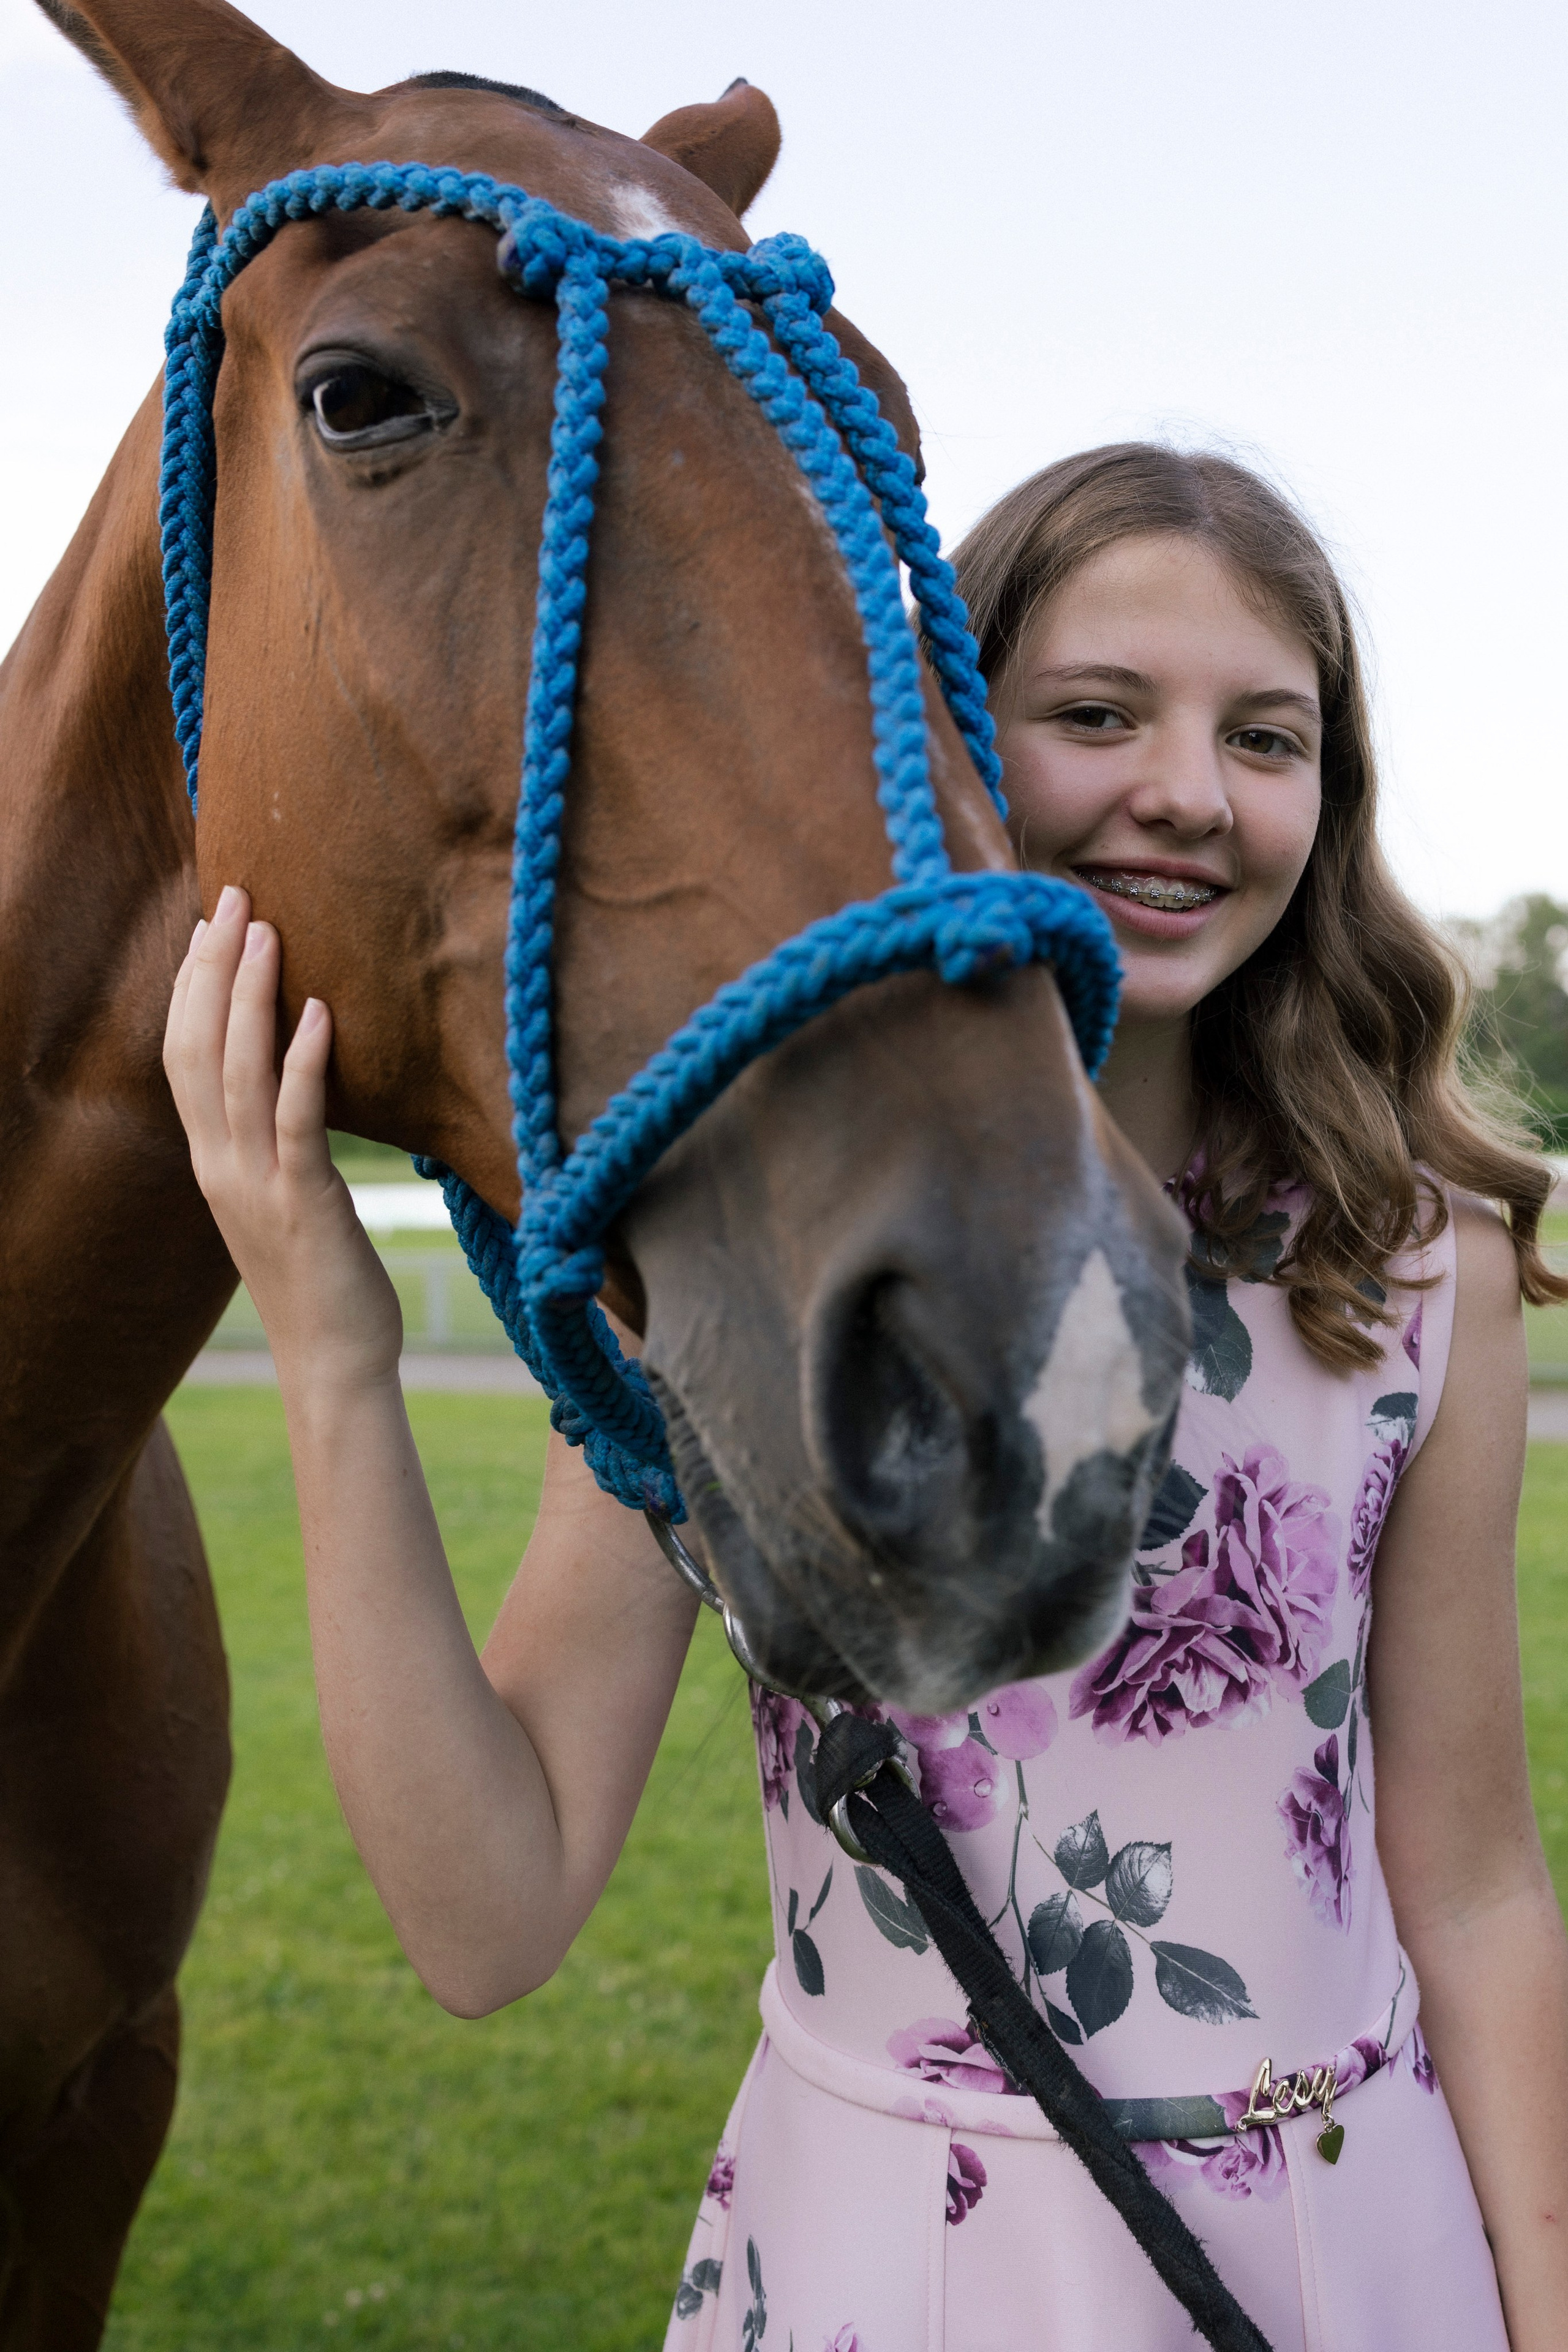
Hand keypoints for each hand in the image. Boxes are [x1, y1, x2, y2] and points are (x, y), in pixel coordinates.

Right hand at [163, 883, 401, 1390]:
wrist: (334, 1365)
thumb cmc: (322, 1281)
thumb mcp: (285, 1199)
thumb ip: (277, 1144)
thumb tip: (292, 1091)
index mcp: (213, 1162)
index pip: (183, 1055)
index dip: (192, 985)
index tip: (211, 923)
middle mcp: (221, 1166)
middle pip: (197, 1047)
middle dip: (211, 968)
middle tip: (233, 897)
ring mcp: (256, 1185)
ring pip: (237, 1073)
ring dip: (250, 996)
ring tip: (267, 931)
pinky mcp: (303, 1204)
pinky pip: (297, 1121)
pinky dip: (304, 1063)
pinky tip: (320, 1013)